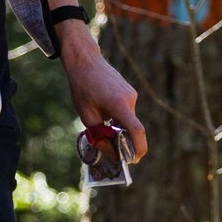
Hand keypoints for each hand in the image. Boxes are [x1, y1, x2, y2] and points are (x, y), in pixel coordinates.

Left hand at [62, 35, 147, 161]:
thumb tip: (111, 153)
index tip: (134, 160)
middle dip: (125, 142)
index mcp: (118, 104)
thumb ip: (100, 135)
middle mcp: (129, 99)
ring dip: (120, 128)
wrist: (85, 61)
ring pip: (129, 120)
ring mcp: (131, 94)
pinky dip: (119, 119)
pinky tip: (105, 114)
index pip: (136, 130)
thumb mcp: (87, 116)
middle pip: (132, 128)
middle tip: (112, 151)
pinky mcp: (130, 92)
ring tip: (102, 125)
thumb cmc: (82, 87)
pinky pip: (127, 111)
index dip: (138, 148)